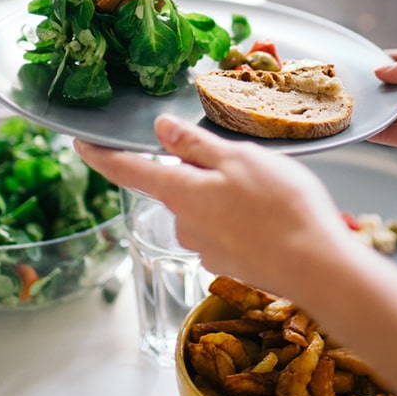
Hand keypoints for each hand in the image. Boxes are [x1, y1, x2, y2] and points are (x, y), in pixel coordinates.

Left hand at [74, 115, 352, 292]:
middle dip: (199, 171)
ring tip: (269, 189)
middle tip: (242, 159)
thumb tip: (159, 128)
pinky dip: (242, 218)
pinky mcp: (230, 263)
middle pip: (177, 186)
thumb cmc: (281, 207)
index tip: (79, 143)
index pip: (127, 171)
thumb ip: (195, 145)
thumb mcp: (239, 159)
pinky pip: (226, 229)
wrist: (317, 267)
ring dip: (225, 195)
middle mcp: (185, 224)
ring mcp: (206, 248)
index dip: (100, 155)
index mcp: (181, 193)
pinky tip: (272, 215)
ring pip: (204, 207)